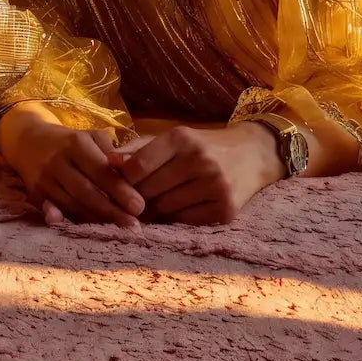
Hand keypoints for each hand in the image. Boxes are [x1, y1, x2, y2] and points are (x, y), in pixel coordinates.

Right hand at [0, 103, 144, 227]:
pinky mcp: (35, 193)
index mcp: (75, 143)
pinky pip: (56, 210)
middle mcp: (57, 161)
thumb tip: (132, 169)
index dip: (120, 189)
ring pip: (71, 204)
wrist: (28, 141)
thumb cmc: (70, 141)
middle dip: (110, 210)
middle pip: (86, 191)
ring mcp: (44, 179)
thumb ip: (111, 152)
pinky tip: (85, 229)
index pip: (100, 170)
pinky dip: (71, 221)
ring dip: (95, 219)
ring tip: (117, 229)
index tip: (139, 206)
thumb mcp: (91, 136)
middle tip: (132, 224)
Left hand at [108, 123, 284, 224]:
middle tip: (132, 202)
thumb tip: (108, 162)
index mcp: (181, 138)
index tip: (120, 186)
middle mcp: (199, 160)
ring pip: (166, 208)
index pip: (138, 166)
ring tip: (153, 206)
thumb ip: (139, 150)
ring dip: (155, 211)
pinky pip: (186, 222)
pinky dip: (176, 219)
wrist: (253, 154)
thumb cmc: (203, 146)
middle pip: (149, 190)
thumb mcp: (173, 138)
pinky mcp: (226, 210)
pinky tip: (176, 211)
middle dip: (136, 198)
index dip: (123, 180)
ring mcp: (215, 185)